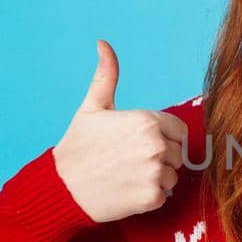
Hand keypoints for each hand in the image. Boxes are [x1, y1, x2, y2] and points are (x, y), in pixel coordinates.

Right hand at [52, 39, 188, 223]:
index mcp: (147, 120)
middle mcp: (155, 145)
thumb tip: (103, 43)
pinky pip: (164, 195)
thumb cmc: (78, 146)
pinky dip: (149, 197)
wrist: (61, 188)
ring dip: (156, 178)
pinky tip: (126, 190)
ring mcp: (154, 172)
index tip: (138, 143)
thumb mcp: (92, 107)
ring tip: (127, 175)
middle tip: (128, 161)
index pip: (179, 130)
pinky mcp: (152, 198)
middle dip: (159, 158)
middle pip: (177, 153)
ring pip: (173, 176)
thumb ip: (106, 75)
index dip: (162, 136)